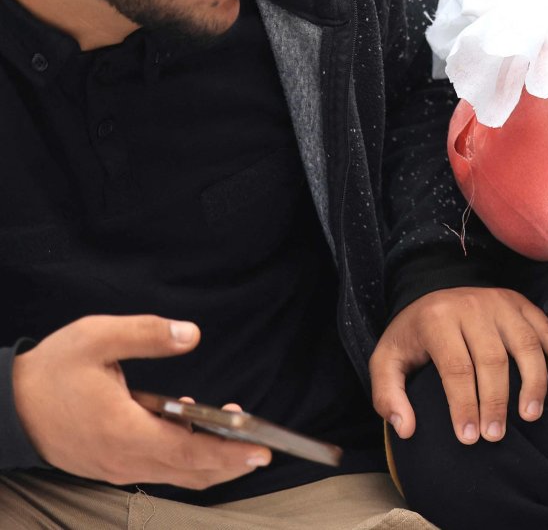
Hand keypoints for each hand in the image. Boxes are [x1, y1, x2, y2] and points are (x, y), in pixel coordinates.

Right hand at [12, 315, 270, 488]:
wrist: (7, 405)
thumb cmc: (51, 371)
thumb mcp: (97, 338)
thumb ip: (147, 334)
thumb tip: (191, 334)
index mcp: (122, 432)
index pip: (188, 453)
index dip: (229, 454)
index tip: (261, 450)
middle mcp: (122, 459)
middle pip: (189, 472)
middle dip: (230, 460)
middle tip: (260, 443)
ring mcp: (114, 467)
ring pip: (174, 474)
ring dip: (207, 459)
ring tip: (232, 429)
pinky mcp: (108, 466)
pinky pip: (156, 469)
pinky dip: (182, 457)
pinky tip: (190, 426)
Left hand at [370, 287, 547, 444]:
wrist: (433, 290)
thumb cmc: (412, 335)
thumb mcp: (386, 360)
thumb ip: (387, 395)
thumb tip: (407, 428)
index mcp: (437, 319)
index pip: (456, 367)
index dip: (464, 405)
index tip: (469, 438)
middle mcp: (472, 306)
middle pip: (492, 359)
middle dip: (496, 401)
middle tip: (495, 435)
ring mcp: (501, 302)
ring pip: (525, 344)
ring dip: (532, 382)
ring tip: (530, 415)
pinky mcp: (522, 303)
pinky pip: (547, 328)